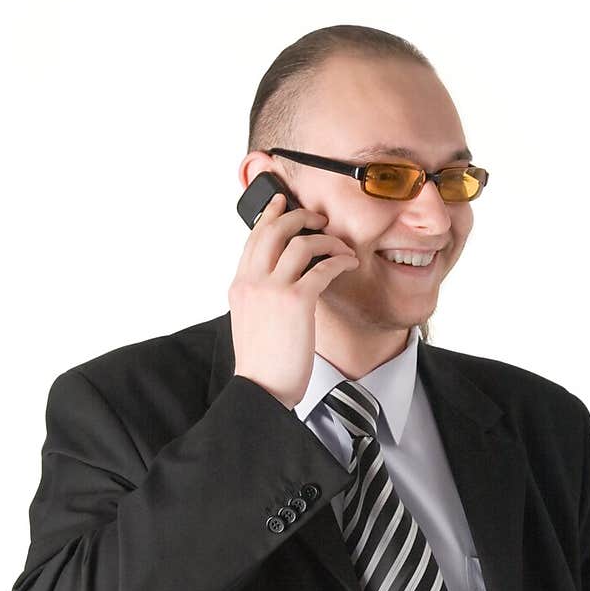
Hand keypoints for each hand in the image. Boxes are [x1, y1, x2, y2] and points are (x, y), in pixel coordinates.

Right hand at [229, 191, 359, 408]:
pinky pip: (322, 267)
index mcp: (240, 286)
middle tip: (318, 218)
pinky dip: (339, 260)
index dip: (269, 215)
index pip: (253, 238)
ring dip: (326, 239)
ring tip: (341, 246)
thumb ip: (260, 297)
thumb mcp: (251, 322)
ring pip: (301, 243)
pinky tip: (349, 264)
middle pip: (274, 229)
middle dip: (299, 215)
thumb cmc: (262, 364)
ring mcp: (273, 290)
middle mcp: (252, 282)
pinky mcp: (296, 302)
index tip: (282, 201)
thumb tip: (280, 282)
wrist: (262, 389)